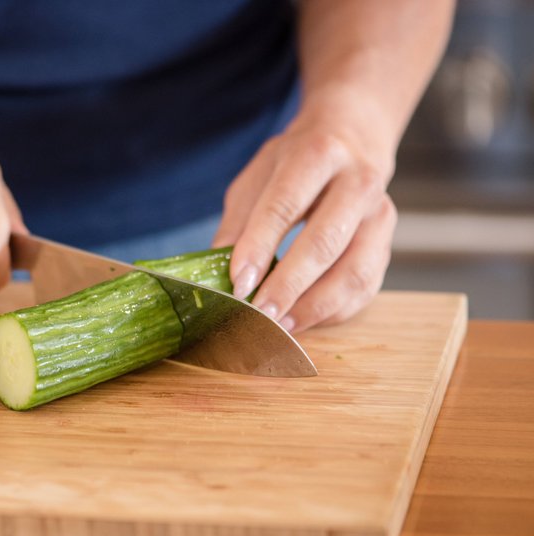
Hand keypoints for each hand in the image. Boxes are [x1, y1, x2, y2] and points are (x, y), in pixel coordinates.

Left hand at [213, 110, 397, 332]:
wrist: (351, 138)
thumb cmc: (294, 163)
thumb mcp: (257, 179)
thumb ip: (238, 225)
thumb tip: (218, 277)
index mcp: (316, 155)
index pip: (284, 206)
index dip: (259, 248)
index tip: (239, 284)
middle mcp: (357, 182)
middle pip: (324, 242)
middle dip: (288, 286)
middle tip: (258, 315)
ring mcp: (380, 214)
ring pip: (353, 272)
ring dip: (313, 307)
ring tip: (280, 326)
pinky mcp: (388, 243)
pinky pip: (365, 288)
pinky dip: (332, 312)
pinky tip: (303, 319)